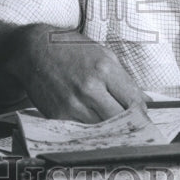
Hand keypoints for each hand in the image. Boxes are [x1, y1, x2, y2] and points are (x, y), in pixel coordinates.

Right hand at [17, 25, 145, 122]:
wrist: (34, 50)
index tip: (144, 116)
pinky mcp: (58, 115)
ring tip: (113, 126)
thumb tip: (143, 100)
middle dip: (129, 123)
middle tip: (133, 125)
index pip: (133, 100)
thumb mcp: (103, 54)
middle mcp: (90, 88)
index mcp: (104, 69)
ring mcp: (73, 104)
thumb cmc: (71, 49)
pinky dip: (90, 130)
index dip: (142, 112)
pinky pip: (82, 130)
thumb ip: (123, 78)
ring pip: (102, 128)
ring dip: (110, 129)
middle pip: (120, 118)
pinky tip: (93, 124)